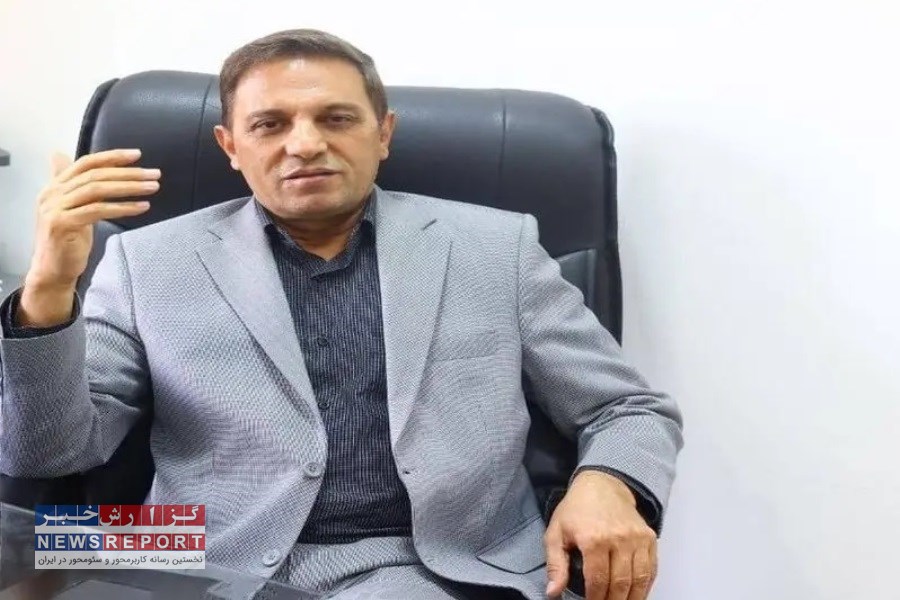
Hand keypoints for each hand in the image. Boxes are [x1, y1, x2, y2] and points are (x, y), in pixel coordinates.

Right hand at [19, 149, 158, 326]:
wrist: (53, 270)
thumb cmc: (67, 240)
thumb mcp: (71, 208)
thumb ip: (73, 185)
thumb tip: (60, 154)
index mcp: (55, 186)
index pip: (86, 163)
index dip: (112, 157)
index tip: (137, 155)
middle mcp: (52, 193)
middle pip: (95, 175)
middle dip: (128, 173)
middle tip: (154, 174)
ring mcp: (55, 208)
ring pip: (97, 189)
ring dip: (129, 187)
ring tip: (152, 188)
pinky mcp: (62, 224)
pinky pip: (98, 210)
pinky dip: (122, 207)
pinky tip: (141, 207)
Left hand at [544, 471, 656, 599]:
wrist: (603, 484)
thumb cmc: (576, 510)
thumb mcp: (556, 533)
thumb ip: (555, 565)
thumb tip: (553, 592)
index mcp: (593, 539)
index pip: (597, 581)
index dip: (595, 599)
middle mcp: (619, 539)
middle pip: (620, 584)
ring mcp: (637, 538)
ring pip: (639, 580)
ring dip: (631, 598)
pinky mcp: (649, 538)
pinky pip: (652, 569)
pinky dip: (645, 585)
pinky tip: (636, 593)